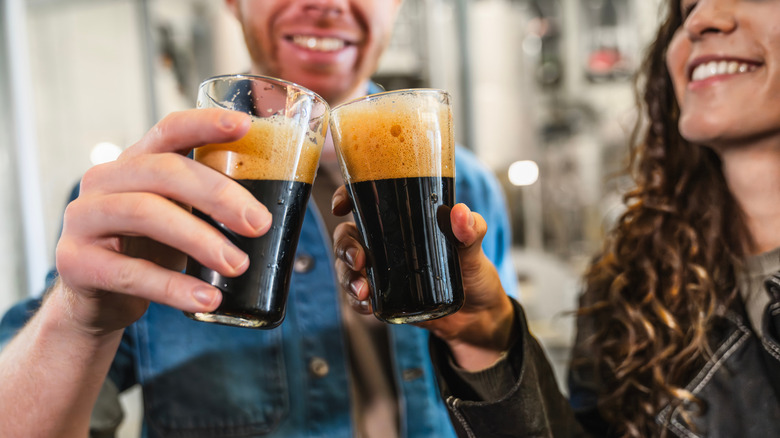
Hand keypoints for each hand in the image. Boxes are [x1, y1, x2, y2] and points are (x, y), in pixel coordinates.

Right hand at [53, 108, 272, 334]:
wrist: (100, 299)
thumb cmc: (150, 248)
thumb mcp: (179, 215)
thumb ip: (209, 202)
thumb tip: (280, 207)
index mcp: (135, 162)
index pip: (169, 130)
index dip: (205, 123)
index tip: (245, 125)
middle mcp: (104, 180)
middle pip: (165, 172)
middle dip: (219, 196)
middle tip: (259, 224)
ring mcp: (83, 218)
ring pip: (147, 214)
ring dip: (201, 240)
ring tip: (239, 266)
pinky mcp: (74, 262)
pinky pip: (129, 272)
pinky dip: (174, 287)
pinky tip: (208, 300)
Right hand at [331, 186, 515, 369]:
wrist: (478, 315)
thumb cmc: (473, 271)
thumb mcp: (473, 247)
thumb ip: (471, 230)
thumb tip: (460, 213)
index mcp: (402, 222)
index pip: (366, 202)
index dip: (346, 198)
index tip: (341, 207)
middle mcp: (385, 243)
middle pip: (347, 236)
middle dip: (345, 247)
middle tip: (359, 260)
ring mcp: (381, 271)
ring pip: (347, 268)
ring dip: (347, 277)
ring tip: (363, 290)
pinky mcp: (383, 297)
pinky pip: (358, 297)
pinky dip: (356, 301)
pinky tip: (367, 305)